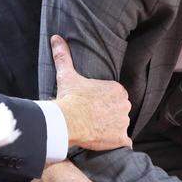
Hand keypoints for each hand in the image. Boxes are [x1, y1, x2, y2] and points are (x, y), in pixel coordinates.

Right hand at [50, 35, 131, 151]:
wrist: (67, 120)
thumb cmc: (69, 97)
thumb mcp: (67, 74)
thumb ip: (63, 56)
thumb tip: (56, 38)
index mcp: (117, 89)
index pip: (115, 97)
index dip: (103, 102)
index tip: (92, 106)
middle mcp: (125, 104)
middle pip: (119, 110)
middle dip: (109, 115)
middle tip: (92, 118)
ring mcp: (124, 122)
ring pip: (121, 125)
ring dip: (112, 128)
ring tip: (95, 129)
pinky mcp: (121, 138)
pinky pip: (124, 142)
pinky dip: (117, 143)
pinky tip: (105, 141)